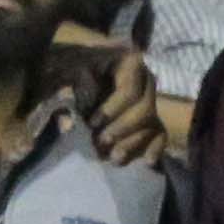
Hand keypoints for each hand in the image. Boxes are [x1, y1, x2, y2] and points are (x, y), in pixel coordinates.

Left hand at [60, 25, 171, 168]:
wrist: (70, 75)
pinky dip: (155, 148)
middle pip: (145, 109)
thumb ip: (63, 94)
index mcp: (127, 61)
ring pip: (151, 124)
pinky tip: (147, 161)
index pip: (130, 90)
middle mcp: (144, 79)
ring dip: (132, 143)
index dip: (112, 110)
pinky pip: (160, 134)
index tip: (92, 123)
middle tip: (100, 142)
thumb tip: (66, 124)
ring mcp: (149, 100)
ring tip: (113, 158)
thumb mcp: (63, 74)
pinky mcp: (150, 119)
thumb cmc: (68, 71)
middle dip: (122, 128)